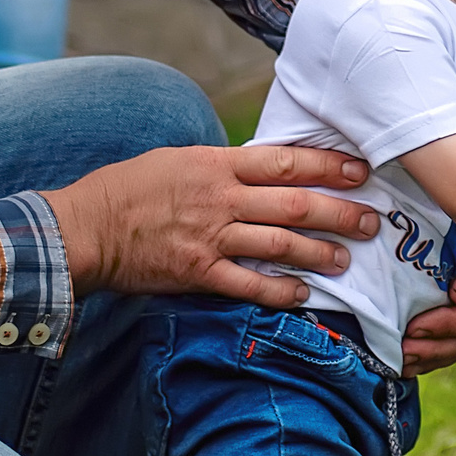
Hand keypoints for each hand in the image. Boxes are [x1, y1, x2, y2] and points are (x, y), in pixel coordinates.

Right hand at [43, 143, 378, 305]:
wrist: (83, 227)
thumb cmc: (129, 189)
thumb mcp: (178, 160)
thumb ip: (223, 168)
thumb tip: (262, 171)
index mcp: (217, 165)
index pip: (286, 161)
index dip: (328, 166)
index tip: (361, 171)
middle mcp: (220, 199)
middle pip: (294, 204)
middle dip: (340, 212)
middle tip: (372, 221)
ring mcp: (210, 237)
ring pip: (280, 245)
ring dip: (319, 253)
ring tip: (346, 259)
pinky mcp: (197, 273)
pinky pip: (248, 284)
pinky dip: (279, 291)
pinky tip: (303, 294)